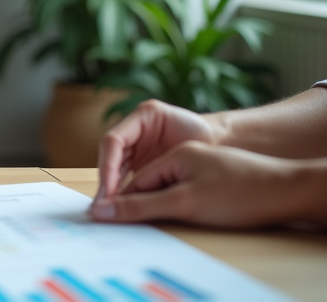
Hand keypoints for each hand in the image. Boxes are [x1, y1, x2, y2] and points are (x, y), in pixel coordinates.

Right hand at [90, 141, 298, 227]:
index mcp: (175, 154)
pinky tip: (173, 226)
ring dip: (149, 210)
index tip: (101, 218)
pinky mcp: (215, 188)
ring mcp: (201, 173)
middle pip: (145, 184)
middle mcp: (185, 158)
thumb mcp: (185, 201)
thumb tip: (105, 210)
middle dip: (129, 203)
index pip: (134, 177)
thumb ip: (142, 205)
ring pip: (162, 193)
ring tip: (139, 231)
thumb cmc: (242, 192)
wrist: (294, 192)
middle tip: (114, 229)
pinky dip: (169, 212)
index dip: (116, 196)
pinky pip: (180, 199)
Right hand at [96, 99, 221, 199]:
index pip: (113, 140)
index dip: (108, 165)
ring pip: (114, 167)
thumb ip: (164, 161)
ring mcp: (137, 145)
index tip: (109, 190)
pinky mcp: (141, 162)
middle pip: (109, 154)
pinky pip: (126, 177)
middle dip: (105, 180)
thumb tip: (139, 182)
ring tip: (108, 211)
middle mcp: (135, 130)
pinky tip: (122, 208)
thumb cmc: (209, 141)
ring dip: (110, 189)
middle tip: (102, 206)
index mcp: (143, 116)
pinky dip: (123, 193)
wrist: (224, 143)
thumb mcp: (186, 148)